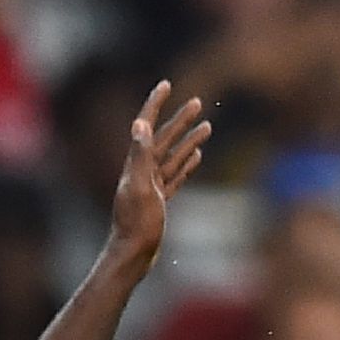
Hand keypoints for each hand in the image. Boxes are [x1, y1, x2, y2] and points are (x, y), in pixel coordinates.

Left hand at [108, 81, 210, 263]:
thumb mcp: (140, 187)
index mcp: (137, 164)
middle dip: (180, 119)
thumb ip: (139, 156)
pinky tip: (196, 157)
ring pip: (173, 156)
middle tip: (197, 102)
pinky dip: (186, 164)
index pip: (145, 126)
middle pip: (164, 138)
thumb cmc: (136, 223)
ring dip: (188, 140)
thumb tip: (139, 124)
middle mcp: (143, 171)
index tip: (166, 84)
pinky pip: (175, 176)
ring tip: (207, 126)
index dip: (155, 104)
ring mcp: (152, 186)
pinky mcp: (160, 201)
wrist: (132, 254)